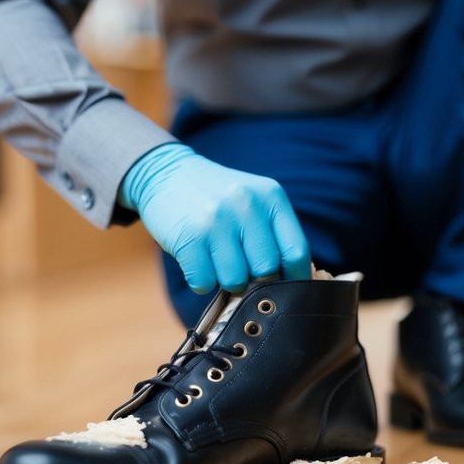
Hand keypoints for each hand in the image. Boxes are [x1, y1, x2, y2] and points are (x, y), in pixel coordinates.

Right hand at [118, 143, 310, 292]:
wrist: (166, 174)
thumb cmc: (218, 198)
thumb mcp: (254, 201)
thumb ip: (274, 235)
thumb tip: (289, 286)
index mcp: (272, 197)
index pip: (297, 252)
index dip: (294, 279)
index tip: (285, 289)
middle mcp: (248, 206)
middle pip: (267, 271)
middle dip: (255, 279)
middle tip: (240, 267)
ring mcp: (217, 221)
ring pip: (236, 281)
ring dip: (225, 281)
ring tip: (216, 260)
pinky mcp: (189, 237)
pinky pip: (204, 283)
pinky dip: (200, 281)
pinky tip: (197, 261)